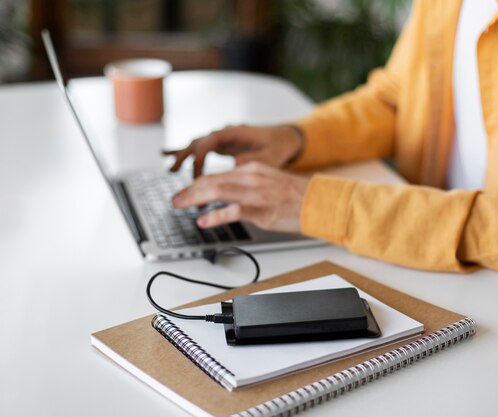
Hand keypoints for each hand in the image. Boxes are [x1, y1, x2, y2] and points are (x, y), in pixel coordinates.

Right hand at [163, 124, 303, 177]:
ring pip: (195, 144)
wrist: (284, 137)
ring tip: (170, 170)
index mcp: (235, 132)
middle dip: (184, 157)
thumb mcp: (271, 155)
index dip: (201, 157)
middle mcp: (224, 133)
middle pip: (198, 142)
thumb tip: (236, 162)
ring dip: (182, 156)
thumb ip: (254, 159)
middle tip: (173, 171)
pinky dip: (184, 151)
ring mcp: (221, 138)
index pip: (211, 142)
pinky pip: (198, 147)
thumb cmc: (278, 146)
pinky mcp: (221, 145)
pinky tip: (166, 154)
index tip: (196, 172)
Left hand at [172, 162, 309, 232]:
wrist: (319, 202)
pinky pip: (233, 211)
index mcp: (253, 169)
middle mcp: (251, 177)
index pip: (218, 174)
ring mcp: (256, 193)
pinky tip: (203, 221)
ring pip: (218, 191)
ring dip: (195, 198)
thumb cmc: (296, 196)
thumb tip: (229, 193)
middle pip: (213, 180)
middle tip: (175, 199)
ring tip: (180, 205)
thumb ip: (249, 184)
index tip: (186, 191)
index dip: (197, 183)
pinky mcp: (261, 210)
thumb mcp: (269, 181)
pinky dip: (215, 216)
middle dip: (190, 190)